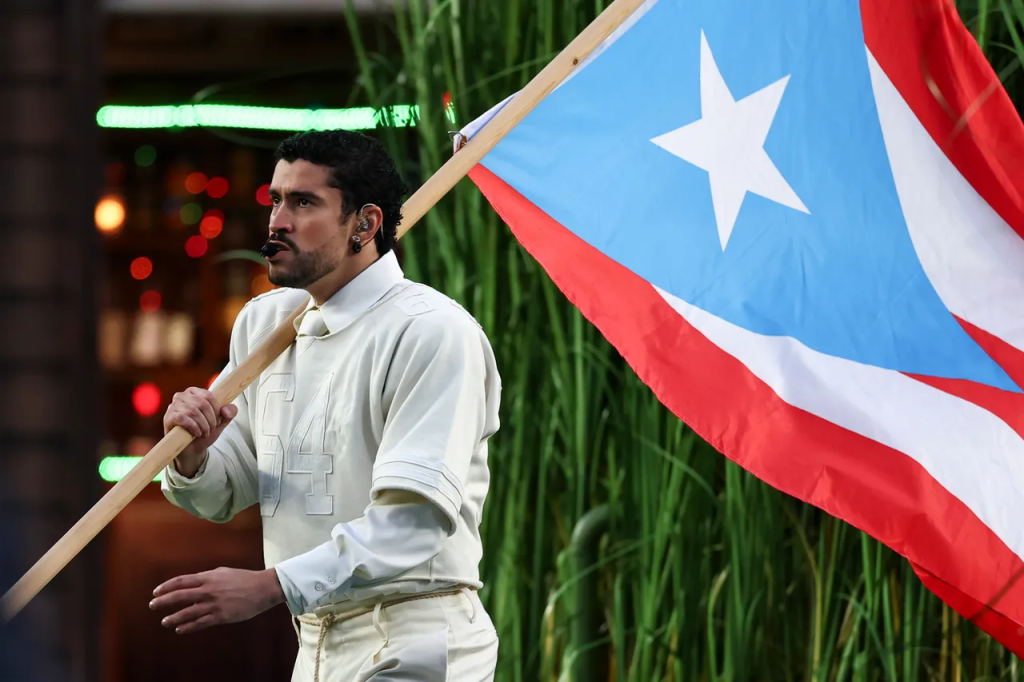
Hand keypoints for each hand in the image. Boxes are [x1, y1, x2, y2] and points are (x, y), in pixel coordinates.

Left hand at [150, 567, 285, 634]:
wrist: (262, 589)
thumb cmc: (243, 578)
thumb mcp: (223, 572)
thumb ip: (207, 577)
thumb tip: (193, 583)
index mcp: (208, 577)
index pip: (181, 581)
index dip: (166, 587)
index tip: (156, 592)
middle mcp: (208, 590)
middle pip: (179, 596)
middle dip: (163, 602)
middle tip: (152, 605)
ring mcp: (213, 604)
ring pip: (187, 613)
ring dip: (173, 618)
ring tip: (164, 622)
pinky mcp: (220, 616)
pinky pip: (200, 623)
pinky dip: (188, 627)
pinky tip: (180, 630)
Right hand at [163, 387, 237, 476]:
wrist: (192, 449)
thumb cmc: (205, 431)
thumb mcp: (221, 422)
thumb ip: (229, 413)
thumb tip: (226, 410)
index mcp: (194, 392)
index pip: (209, 396)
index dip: (217, 410)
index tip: (218, 421)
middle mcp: (181, 396)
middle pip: (202, 403)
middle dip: (211, 419)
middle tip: (211, 429)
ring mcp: (173, 406)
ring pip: (193, 411)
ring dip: (203, 425)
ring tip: (205, 433)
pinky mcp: (168, 418)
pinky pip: (182, 418)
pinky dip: (193, 427)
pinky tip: (197, 434)